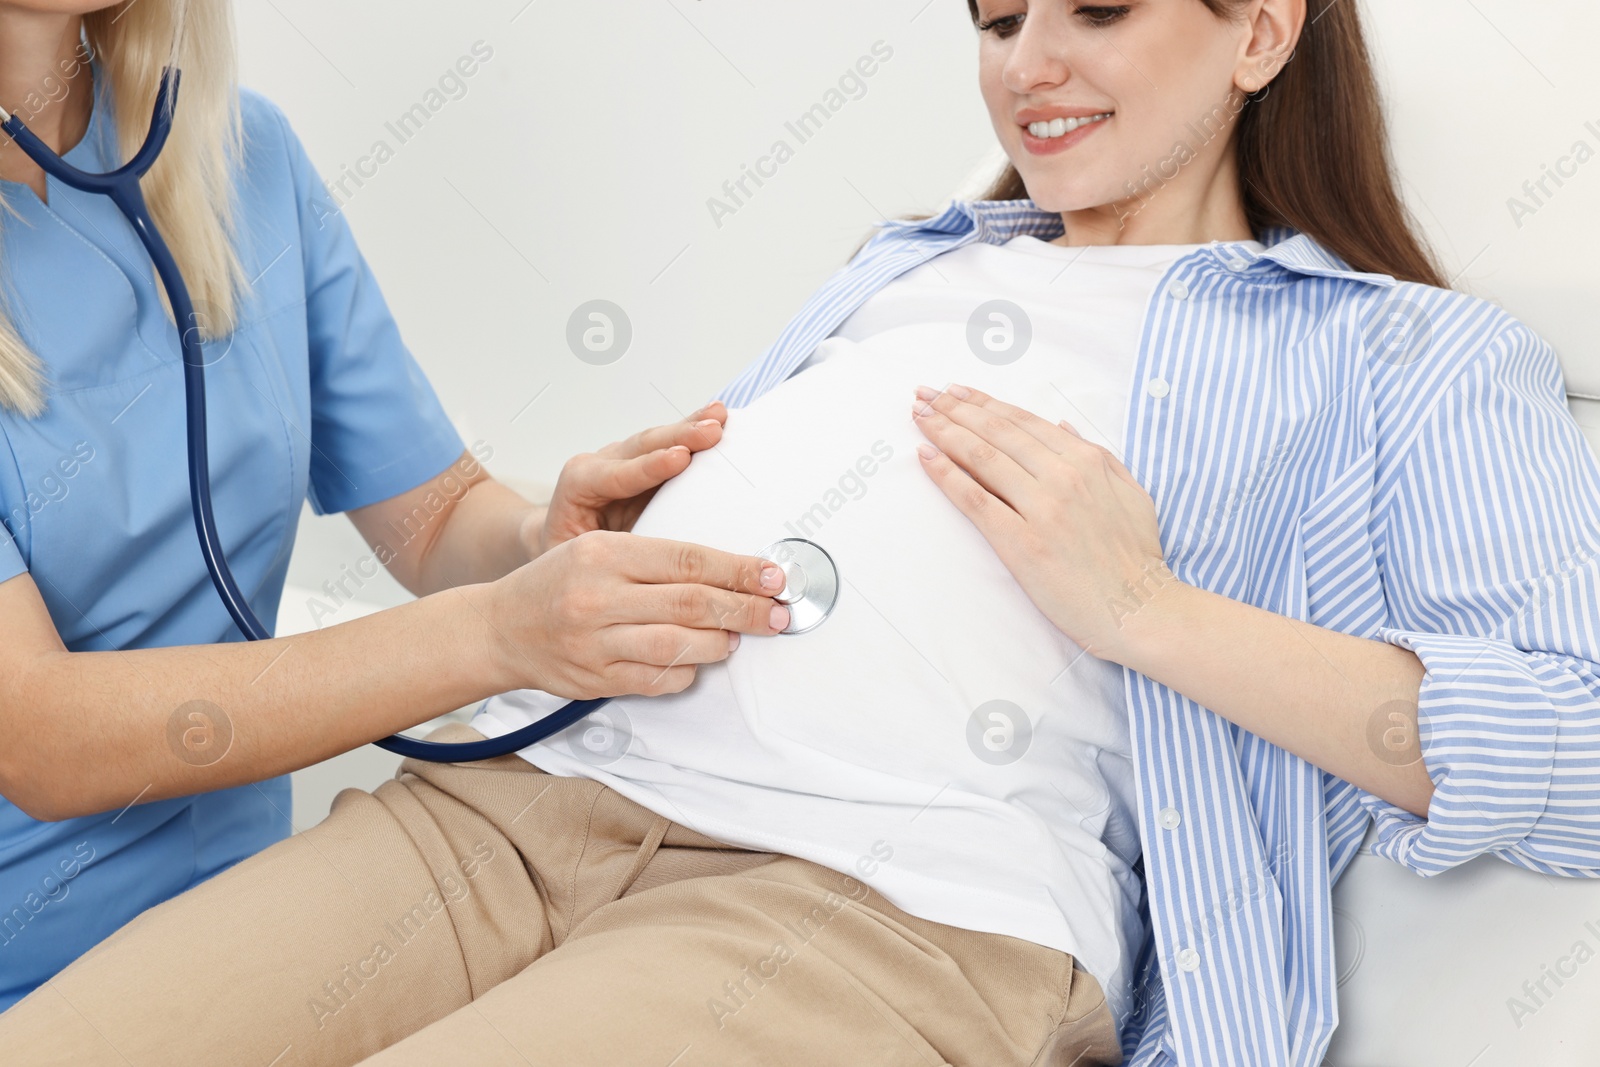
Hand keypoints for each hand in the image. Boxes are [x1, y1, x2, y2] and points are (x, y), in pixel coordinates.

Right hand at [486, 530, 790, 698]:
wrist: (500, 628)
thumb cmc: (559, 583)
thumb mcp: (599, 549)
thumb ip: (655, 558)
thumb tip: (727, 572)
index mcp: (604, 554)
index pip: (687, 559)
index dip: (738, 569)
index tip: (773, 575)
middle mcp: (598, 597)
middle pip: (692, 603)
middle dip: (745, 609)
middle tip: (778, 612)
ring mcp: (596, 643)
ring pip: (679, 646)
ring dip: (720, 643)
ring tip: (740, 636)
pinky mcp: (597, 680)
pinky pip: (659, 681)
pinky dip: (687, 672)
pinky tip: (697, 661)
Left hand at [530, 402, 730, 556]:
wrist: (561, 541)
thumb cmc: (567, 553)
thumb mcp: (577, 557)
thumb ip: (608, 553)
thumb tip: (649, 562)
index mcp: (579, 486)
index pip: (615, 475)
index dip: (647, 467)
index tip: (679, 458)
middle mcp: (602, 465)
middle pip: (641, 447)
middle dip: (678, 437)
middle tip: (711, 430)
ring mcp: (625, 460)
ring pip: (658, 440)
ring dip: (691, 428)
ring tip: (720, 418)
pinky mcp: (645, 463)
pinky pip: (671, 444)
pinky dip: (694, 431)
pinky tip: (719, 417)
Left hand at [909, 383, 1179, 661]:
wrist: (1140, 608)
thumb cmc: (1137, 557)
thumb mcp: (1131, 493)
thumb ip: (1098, 456)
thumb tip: (1062, 426)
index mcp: (1087, 461)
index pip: (1022, 422)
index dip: (984, 403)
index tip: (955, 392)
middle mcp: (1062, 476)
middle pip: (996, 432)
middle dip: (954, 408)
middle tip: (924, 395)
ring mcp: (1040, 508)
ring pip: (981, 457)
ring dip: (944, 431)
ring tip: (918, 416)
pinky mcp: (1021, 542)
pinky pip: (975, 499)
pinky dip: (946, 474)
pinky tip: (925, 456)